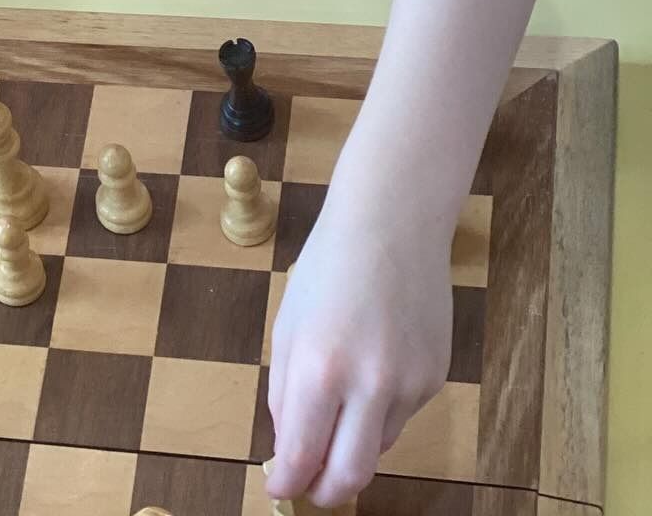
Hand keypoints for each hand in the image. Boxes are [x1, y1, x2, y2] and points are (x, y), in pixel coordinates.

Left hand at [266, 200, 451, 508]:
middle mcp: (370, 384)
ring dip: (352, 442)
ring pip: (378, 446)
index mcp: (321, 367)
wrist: (391, 224)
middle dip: (326, 491)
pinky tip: (372, 364)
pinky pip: (401, 415)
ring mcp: (410, 384)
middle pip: (351, 475)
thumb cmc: (329, 267)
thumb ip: (286, 392)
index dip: (288, 482)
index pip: (303, 455)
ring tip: (339, 398)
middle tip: (310, 487)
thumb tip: (290, 448)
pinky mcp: (436, 378)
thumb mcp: (289, 326)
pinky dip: (379, 409)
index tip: (279, 488)